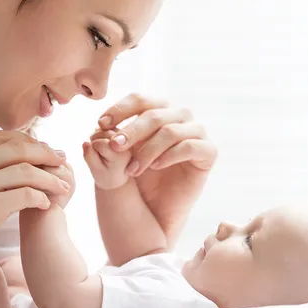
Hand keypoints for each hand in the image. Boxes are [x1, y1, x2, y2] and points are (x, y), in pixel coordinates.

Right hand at [0, 131, 69, 279]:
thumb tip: (27, 148)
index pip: (4, 137)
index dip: (31, 142)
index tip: (48, 150)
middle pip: (18, 149)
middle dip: (46, 154)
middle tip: (62, 162)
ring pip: (27, 171)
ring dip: (50, 178)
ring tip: (62, 187)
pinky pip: (27, 194)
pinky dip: (41, 198)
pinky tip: (46, 204)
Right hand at [83, 128, 131, 189]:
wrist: (117, 175)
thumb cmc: (106, 174)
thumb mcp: (96, 170)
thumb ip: (89, 157)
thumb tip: (85, 142)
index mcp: (122, 154)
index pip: (98, 143)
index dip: (93, 151)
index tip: (100, 162)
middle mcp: (128, 143)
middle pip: (101, 133)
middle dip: (95, 142)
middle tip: (100, 156)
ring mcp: (127, 136)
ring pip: (103, 128)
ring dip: (98, 137)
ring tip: (102, 151)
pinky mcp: (123, 131)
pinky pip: (106, 126)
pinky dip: (101, 133)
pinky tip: (103, 143)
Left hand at [97, 93, 217, 236]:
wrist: (157, 207)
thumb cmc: (138, 178)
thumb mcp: (121, 155)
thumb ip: (113, 136)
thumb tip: (99, 125)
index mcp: (159, 110)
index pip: (140, 99)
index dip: (120, 109)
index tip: (101, 124)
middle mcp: (180, 117)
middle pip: (155, 114)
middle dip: (131, 130)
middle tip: (115, 146)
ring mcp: (196, 133)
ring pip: (170, 131)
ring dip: (147, 150)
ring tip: (132, 170)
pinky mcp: (208, 152)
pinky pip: (189, 146)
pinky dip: (169, 155)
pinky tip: (155, 167)